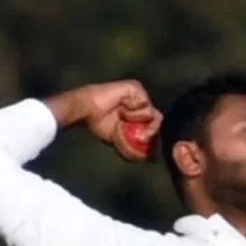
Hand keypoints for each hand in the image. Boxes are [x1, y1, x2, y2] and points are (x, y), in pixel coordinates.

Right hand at [46, 80, 161, 161]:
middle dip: (150, 131)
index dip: (153, 136)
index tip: (146, 144)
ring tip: (121, 115)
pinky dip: (133, 110)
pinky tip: (122, 107)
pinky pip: (144, 102)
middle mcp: (141, 104)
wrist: (89, 110)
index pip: (153, 125)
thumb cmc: (101, 123)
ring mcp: (139, 95)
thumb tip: (147, 157)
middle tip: (141, 138)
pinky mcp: (136, 88)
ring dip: (135, 118)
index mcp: (139, 115)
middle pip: (157, 119)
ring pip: (151, 112)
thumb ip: (134, 143)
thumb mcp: (121, 138)